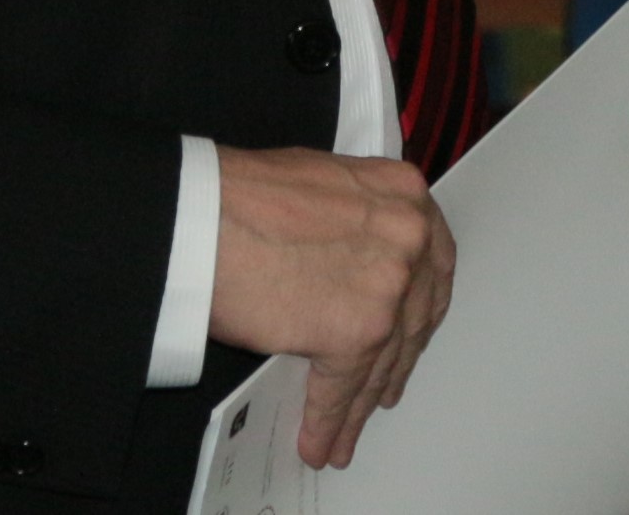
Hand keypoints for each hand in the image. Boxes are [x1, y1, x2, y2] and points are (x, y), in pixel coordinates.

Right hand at [205, 145, 455, 468]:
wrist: (199, 212)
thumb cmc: (243, 194)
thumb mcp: (325, 185)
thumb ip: (357, 223)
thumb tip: (352, 266)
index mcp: (403, 194)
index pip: (428, 266)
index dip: (418, 311)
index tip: (411, 338)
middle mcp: (409, 237)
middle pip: (410, 320)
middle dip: (393, 365)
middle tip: (383, 393)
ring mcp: (388, 287)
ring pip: (379, 363)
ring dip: (359, 406)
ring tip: (344, 436)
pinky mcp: (355, 333)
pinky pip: (342, 389)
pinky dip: (329, 421)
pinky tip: (320, 442)